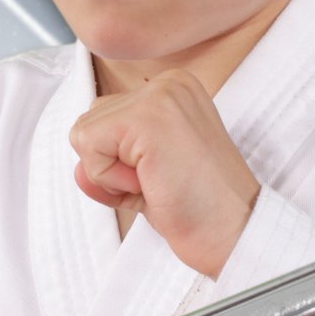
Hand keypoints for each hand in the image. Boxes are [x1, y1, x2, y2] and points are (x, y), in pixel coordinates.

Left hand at [70, 67, 260, 277]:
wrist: (236, 231)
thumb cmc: (201, 209)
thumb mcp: (147, 177)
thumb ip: (111, 165)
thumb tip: (77, 170)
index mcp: (173, 91)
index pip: (105, 119)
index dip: (119, 161)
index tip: (161, 176)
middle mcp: (168, 84)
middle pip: (89, 122)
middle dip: (111, 164)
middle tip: (160, 181)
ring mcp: (159, 97)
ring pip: (84, 133)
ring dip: (111, 172)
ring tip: (158, 181)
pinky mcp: (147, 117)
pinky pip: (88, 145)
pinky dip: (109, 177)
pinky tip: (151, 181)